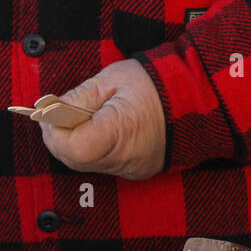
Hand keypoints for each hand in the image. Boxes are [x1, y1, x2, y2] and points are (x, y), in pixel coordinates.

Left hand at [40, 59, 166, 179]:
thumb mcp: (112, 79)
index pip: (72, 147)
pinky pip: (102, 165)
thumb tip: (52, 109)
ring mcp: (131, 168)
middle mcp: (125, 158)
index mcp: (120, 131)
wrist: (198, 96)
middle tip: (62, 113)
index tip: (51, 113)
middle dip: (60, 136)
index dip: (55, 131)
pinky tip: (99, 128)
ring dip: (75, 142)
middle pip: (74, 159)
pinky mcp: (135, 171)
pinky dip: (93, 148)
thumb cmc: (158, 83)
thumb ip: (79, 96)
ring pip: (85, 164)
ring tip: (85, 117)